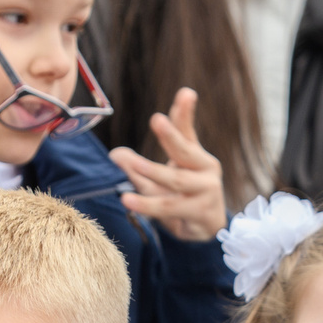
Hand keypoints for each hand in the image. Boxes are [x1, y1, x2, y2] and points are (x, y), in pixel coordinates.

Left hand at [111, 89, 227, 242]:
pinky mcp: (199, 211)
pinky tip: (127, 199)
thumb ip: (138, 165)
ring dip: (152, 171)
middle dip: (171, 136)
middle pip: (185, 151)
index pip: (188, 131)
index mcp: (197, 156)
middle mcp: (206, 168)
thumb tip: (115, 154)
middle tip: (157, 120)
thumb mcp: (162, 177)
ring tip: (130, 163)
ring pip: (174, 180)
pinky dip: (146, 204)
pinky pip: (168, 206)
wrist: (208, 229)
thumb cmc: (184, 197)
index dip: (185, 112)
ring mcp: (206, 190)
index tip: (186, 93)